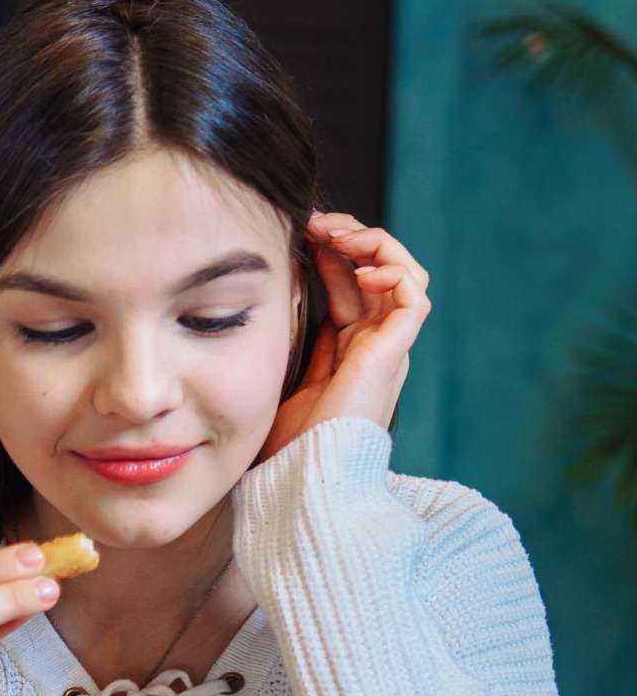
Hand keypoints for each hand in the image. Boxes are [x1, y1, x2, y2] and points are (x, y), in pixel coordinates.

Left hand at [260, 212, 431, 461]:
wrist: (303, 474)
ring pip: (403, 274)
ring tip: (337, 234)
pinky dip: (393, 271)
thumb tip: (283, 290)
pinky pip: (413, 297)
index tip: (300, 232)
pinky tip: (359, 267)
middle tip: (316, 222)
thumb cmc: (287, 440)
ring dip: (374, 244)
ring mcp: (388, 348)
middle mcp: (375, 345)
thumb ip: (292, 335)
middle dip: (351, 237)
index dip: (331, 253)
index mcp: (350, 349)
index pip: (351, 284)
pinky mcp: (394, 353)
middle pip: (379, 271)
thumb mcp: (283, 372)